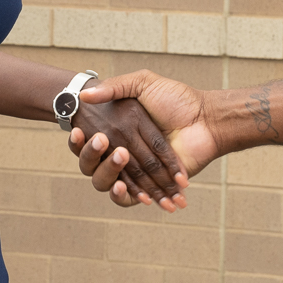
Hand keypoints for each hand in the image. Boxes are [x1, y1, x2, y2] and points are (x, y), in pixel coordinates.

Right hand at [73, 70, 215, 208]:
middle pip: (94, 165)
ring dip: (108, 174)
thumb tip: (83, 95)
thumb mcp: (143, 83)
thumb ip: (115, 87)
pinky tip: (122, 186)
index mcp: (118, 132)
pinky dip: (126, 196)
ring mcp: (137, 172)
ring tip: (116, 158)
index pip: (91, 142)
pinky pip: (130, 199)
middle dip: (91, 155)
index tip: (77, 130)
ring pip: (109, 183)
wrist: (205, 118)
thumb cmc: (177, 99)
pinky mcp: (151, 187)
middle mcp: (124, 153)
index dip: (80, 140)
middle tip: (102, 141)